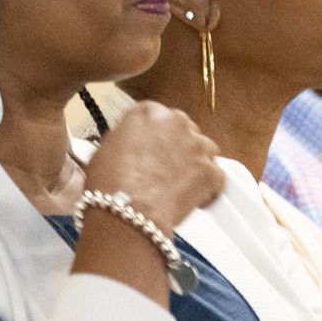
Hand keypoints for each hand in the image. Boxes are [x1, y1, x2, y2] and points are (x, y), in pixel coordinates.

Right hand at [81, 100, 223, 237]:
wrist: (127, 209)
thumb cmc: (109, 183)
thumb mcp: (105, 148)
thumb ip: (125, 139)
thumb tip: (129, 148)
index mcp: (148, 111)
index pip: (158, 117)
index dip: (155, 137)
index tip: (151, 151)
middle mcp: (175, 121)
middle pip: (184, 130)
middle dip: (178, 148)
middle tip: (165, 170)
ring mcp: (197, 145)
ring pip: (205, 151)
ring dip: (196, 164)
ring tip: (180, 185)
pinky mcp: (211, 171)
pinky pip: (216, 178)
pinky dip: (208, 189)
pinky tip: (193, 200)